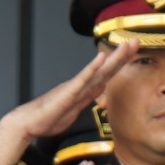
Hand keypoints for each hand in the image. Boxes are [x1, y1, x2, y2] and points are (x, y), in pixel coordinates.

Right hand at [0, 41, 140, 164]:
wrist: (28, 123)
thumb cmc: (48, 117)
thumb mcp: (75, 109)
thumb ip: (87, 99)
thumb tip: (99, 91)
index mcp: (84, 89)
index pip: (106, 74)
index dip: (120, 62)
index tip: (132, 51)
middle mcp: (81, 85)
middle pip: (106, 68)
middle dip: (122, 55)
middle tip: (136, 41)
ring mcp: (74, 87)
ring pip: (98, 70)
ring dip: (113, 58)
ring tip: (126, 46)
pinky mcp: (67, 93)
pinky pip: (82, 79)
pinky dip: (92, 68)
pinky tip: (101, 58)